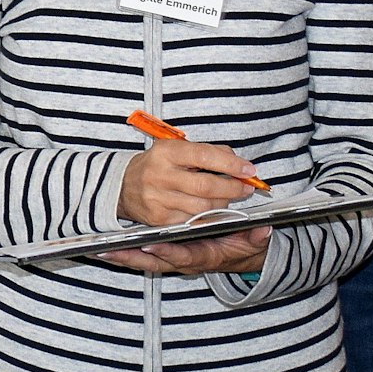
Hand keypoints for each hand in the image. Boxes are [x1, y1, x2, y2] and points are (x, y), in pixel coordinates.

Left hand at [99, 227, 270, 275]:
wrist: (241, 254)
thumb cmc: (244, 243)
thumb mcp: (254, 240)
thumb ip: (256, 237)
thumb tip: (263, 230)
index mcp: (205, 257)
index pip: (184, 257)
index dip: (167, 253)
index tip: (149, 246)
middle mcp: (186, 261)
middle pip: (155, 263)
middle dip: (132, 258)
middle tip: (108, 251)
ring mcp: (173, 260)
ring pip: (143, 262)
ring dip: (121, 257)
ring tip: (97, 250)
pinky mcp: (165, 256)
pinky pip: (141, 257)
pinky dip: (123, 253)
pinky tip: (104, 248)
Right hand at [118, 139, 257, 226]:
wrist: (123, 186)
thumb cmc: (157, 164)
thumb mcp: (176, 149)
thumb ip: (206, 152)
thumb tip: (237, 163)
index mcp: (166, 152)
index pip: (205, 156)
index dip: (231, 163)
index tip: (249, 169)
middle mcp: (160, 175)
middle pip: (206, 186)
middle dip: (232, 188)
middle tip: (246, 187)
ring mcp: (158, 199)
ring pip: (203, 207)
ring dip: (222, 204)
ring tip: (227, 198)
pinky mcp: (159, 220)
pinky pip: (193, 221)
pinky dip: (207, 217)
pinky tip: (210, 210)